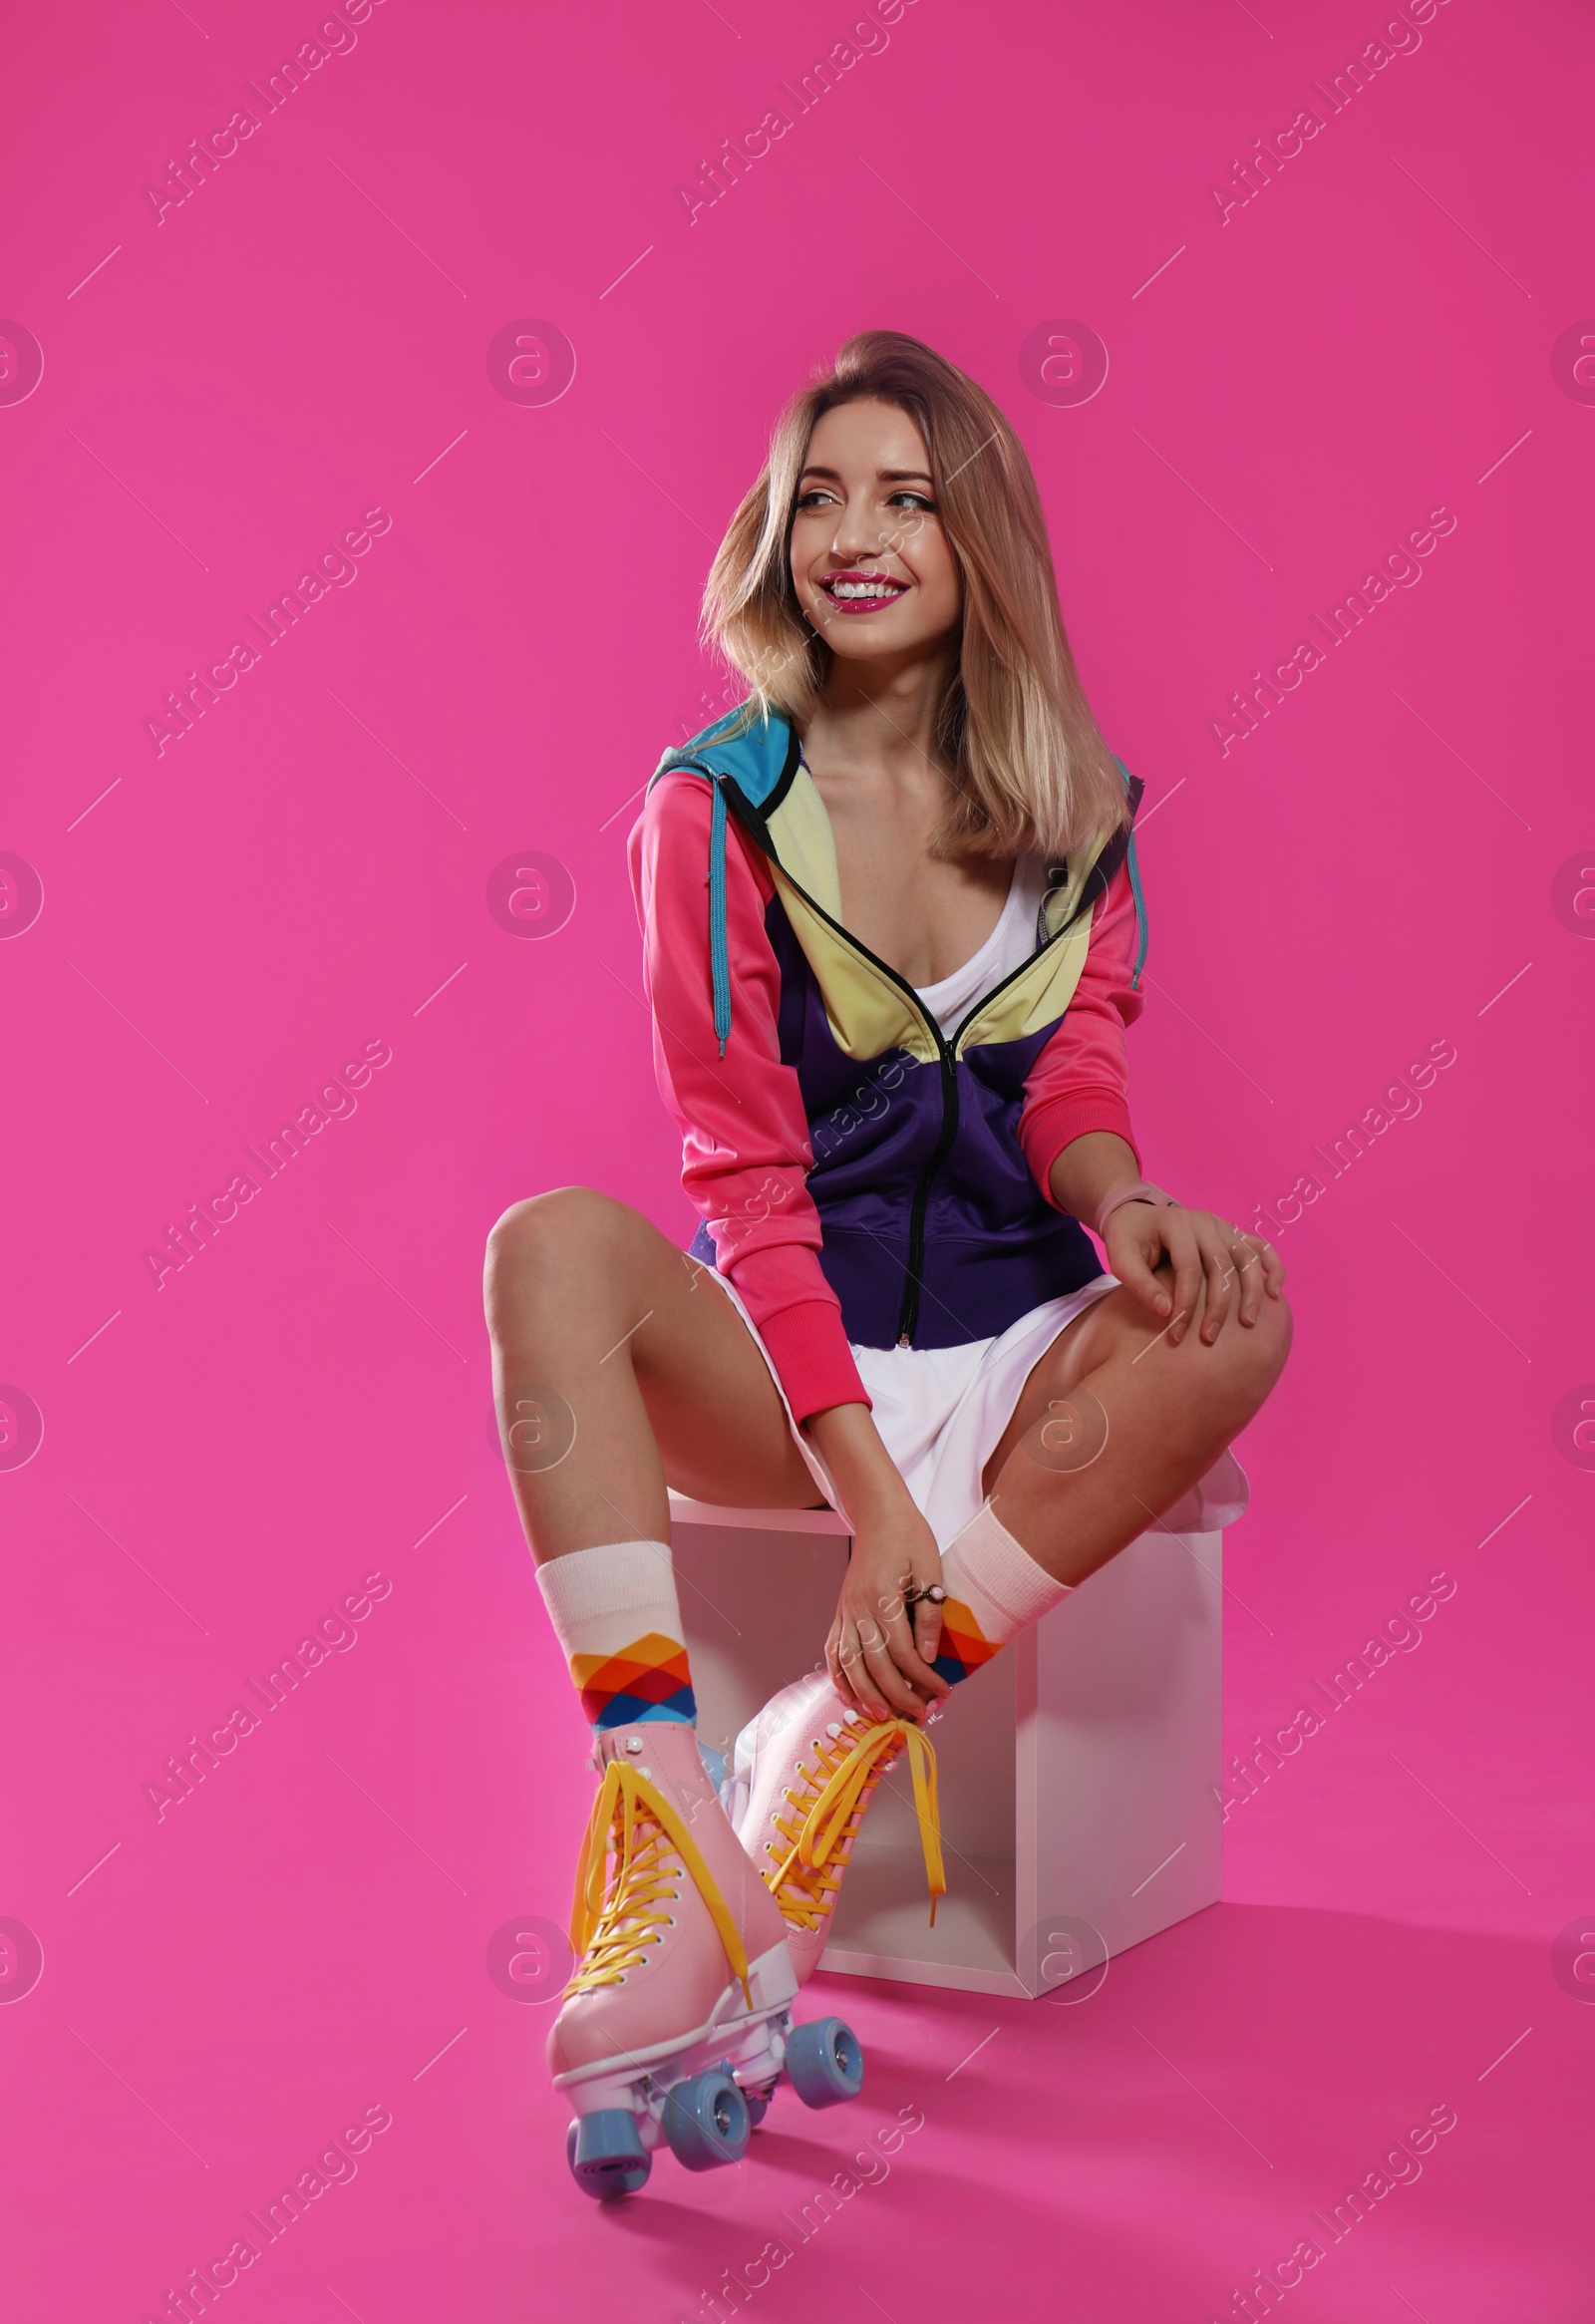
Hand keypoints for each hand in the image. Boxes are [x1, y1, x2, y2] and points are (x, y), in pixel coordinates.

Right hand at [824, 1500, 950, 1722]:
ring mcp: (845, 1611)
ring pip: (849, 1664)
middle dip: (898, 1695)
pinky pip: (832, 1650)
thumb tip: (929, 1657)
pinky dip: (838, 1676)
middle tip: (919, 1712)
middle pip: (875, 1665)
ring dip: (865, 1694)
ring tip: (883, 1714)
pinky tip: (850, 1694)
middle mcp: (858, 1608)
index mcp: (883, 1597)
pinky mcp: (839, 1611)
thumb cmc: (909, 1537)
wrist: (879, 1515)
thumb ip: (929, 1613)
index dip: (923, 1678)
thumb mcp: (930, 1568)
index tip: (943, 1691)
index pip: (903, 1652)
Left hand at [1103, 1202, 1284, 1346]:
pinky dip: (1272, 1268)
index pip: (1188, 1269)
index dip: (1184, 1304)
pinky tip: (1274, 1293)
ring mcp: (1222, 1225)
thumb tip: (1166, 1311)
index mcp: (1176, 1224)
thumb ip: (1139, 1284)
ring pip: (1248, 1257)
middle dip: (1217, 1306)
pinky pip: (1260, 1247)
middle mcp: (1204, 1222)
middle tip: (1209, 1338)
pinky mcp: (1232, 1233)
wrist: (1136, 1215)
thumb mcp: (1120, 1258)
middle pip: (1221, 1265)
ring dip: (1252, 1291)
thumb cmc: (1127, 1239)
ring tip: (1248, 1322)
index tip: (1176, 1335)